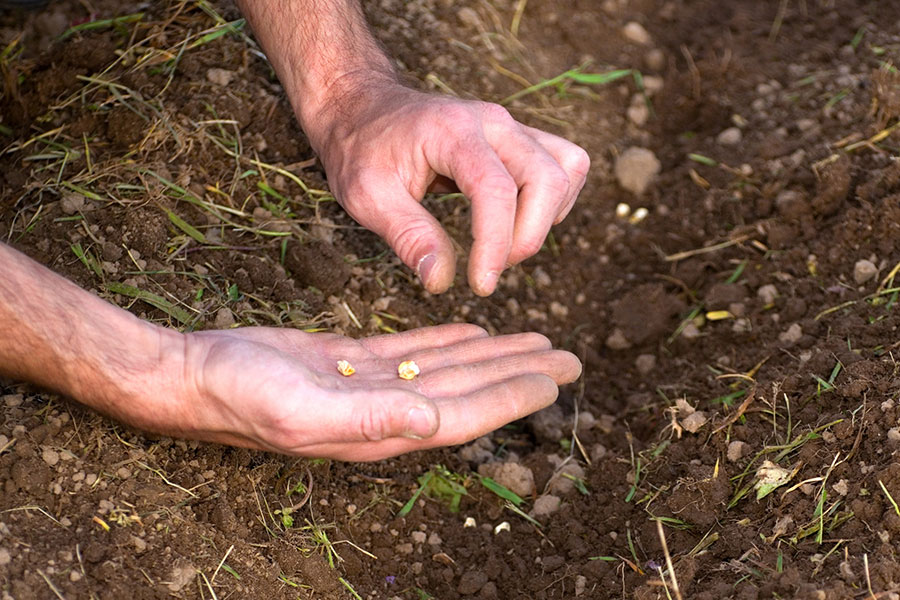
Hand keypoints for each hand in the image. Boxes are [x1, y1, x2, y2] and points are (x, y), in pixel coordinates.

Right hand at [174, 323, 580, 460]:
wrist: (194, 375)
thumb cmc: (238, 395)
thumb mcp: (300, 407)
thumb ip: (367, 418)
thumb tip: (431, 417)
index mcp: (382, 430)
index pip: (464, 412)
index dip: (513, 396)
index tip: (556, 377)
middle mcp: (386, 412)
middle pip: (469, 390)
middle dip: (520, 374)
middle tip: (570, 358)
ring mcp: (370, 387)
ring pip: (448, 367)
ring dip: (494, 354)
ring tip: (536, 342)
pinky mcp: (352, 362)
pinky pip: (414, 350)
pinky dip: (448, 341)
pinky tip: (474, 334)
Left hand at [308, 82, 589, 295]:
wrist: (362, 107)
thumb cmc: (361, 149)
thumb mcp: (367, 197)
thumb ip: (408, 237)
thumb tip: (441, 281)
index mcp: (452, 132)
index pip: (496, 190)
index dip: (496, 245)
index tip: (480, 285)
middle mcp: (492, 122)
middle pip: (548, 178)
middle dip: (528, 236)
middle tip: (490, 268)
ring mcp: (511, 126)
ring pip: (568, 168)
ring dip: (547, 217)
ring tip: (506, 245)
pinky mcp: (519, 136)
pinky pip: (566, 163)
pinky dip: (555, 200)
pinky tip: (519, 221)